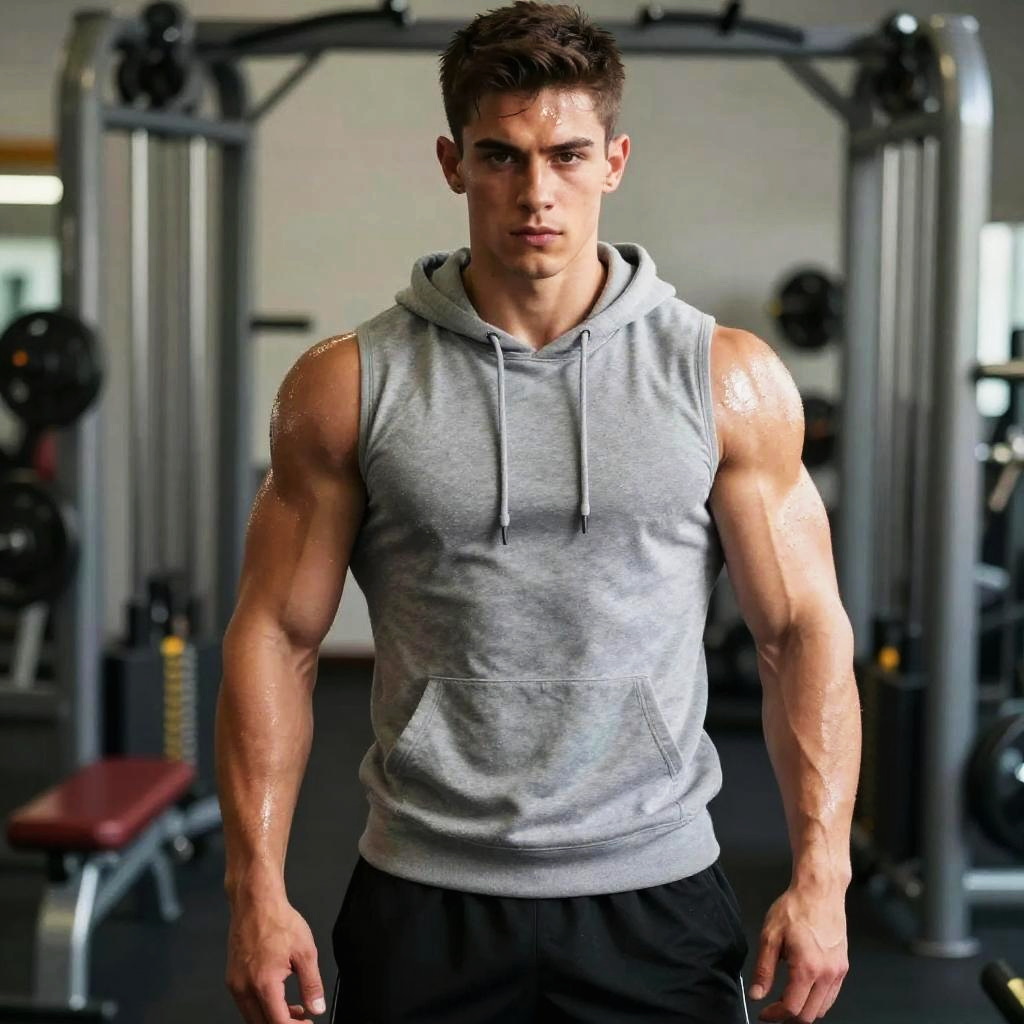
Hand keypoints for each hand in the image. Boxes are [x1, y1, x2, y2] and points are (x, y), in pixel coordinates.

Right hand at [226, 895, 326, 1022]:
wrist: (256, 902)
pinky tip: (278, 995)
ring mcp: (235, 983)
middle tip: (302, 1018)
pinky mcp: (231, 977)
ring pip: (252, 1016)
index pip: (277, 1022)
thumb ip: (312, 984)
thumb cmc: (279, 921)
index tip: (308, 1023)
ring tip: (294, 1008)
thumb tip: (316, 1008)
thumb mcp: (305, 952)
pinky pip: (245, 1002)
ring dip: (271, 1017)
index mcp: (263, 984)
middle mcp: (244, 988)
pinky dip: (261, 1006)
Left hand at [748, 884, 848, 1021]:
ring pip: (822, 1009)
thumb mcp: (770, 936)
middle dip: (788, 1018)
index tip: (763, 1014)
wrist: (819, 891)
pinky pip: (831, 996)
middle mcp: (826, 973)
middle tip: (773, 1012)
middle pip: (809, 1015)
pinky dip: (817, 1001)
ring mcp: (837, 971)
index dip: (774, 1016)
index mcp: (807, 967)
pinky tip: (803, 991)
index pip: (791, 1007)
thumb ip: (763, 969)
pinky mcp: (842, 967)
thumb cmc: (796, 907)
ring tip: (785, 1002)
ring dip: (803, 1011)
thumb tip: (757, 994)